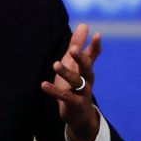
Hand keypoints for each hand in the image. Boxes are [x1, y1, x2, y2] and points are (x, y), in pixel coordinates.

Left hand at [41, 23, 101, 140]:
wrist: (80, 115)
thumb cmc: (76, 85)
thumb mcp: (75, 64)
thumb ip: (79, 46)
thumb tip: (84, 25)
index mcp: (86, 69)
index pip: (92, 56)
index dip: (95, 46)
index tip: (97, 34)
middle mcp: (87, 80)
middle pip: (87, 68)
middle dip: (81, 59)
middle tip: (74, 49)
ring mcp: (81, 92)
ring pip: (76, 81)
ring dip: (66, 73)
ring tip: (55, 64)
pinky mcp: (73, 103)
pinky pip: (64, 96)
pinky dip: (54, 90)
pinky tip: (43, 84)